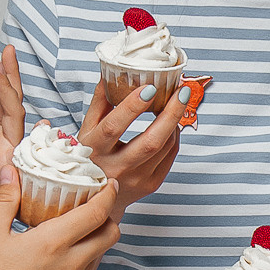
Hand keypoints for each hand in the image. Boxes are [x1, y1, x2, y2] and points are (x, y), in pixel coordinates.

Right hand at [0, 165, 121, 269]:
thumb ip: (5, 199)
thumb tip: (10, 172)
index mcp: (54, 242)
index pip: (97, 212)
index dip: (108, 196)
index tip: (109, 185)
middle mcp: (73, 264)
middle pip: (111, 233)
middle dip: (109, 217)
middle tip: (96, 209)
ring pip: (100, 256)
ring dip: (94, 242)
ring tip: (75, 235)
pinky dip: (84, 266)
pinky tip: (63, 263)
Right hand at [77, 78, 188, 208]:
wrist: (97, 198)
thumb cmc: (92, 157)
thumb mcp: (87, 130)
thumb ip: (100, 102)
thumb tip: (110, 72)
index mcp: (95, 150)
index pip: (114, 126)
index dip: (132, 107)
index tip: (149, 87)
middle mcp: (116, 168)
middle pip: (150, 141)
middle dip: (170, 114)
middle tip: (182, 91)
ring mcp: (136, 180)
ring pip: (165, 147)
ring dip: (174, 121)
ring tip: (177, 102)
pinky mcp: (151, 185)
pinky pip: (170, 155)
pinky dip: (174, 136)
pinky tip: (171, 123)